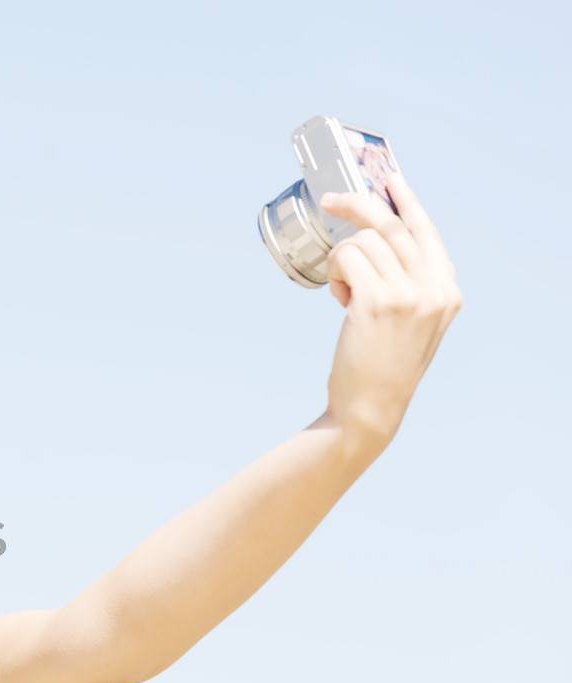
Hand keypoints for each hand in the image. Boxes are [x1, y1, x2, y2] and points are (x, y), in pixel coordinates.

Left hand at [317, 172, 463, 443]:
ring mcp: (408, 293)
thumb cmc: (383, 365)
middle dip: (357, 205)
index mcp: (447, 290)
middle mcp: (434, 288)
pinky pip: (346, 259)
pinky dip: (335, 273)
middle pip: (392, 225)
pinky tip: (339, 298)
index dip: (406, 201)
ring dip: (341, 260)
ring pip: (363, 242)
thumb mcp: (414, 322)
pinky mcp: (376, 301)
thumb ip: (412, 285)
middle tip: (330, 199)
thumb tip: (381, 241)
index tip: (389, 180)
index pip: (426, 231)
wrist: (371, 407)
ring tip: (343, 292)